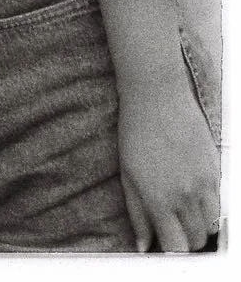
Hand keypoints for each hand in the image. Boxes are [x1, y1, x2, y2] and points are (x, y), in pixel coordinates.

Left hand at [116, 69, 219, 251]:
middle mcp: (185, 196)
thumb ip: (137, 214)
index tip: (167, 246)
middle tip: (175, 229)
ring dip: (200, 226)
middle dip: (187, 241)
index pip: (176, 248)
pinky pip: (219, 202)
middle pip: (197, 240)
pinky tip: (194, 193)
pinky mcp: (215, 169)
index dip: (172, 252)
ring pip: (212, 225)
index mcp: (159, 200)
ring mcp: (204, 183)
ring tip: (185, 213)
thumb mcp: (128, 174)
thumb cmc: (136, 131)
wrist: (157, 94)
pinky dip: (209, 206)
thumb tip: (143, 245)